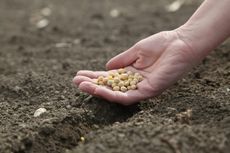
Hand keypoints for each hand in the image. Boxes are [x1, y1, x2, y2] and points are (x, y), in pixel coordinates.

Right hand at [73, 30, 197, 104]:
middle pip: (110, 88)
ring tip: (83, 86)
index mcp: (131, 73)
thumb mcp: (136, 51)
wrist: (181, 43)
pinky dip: (114, 95)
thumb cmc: (161, 44)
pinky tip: (100, 91)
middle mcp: (135, 83)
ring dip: (99, 92)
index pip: (109, 78)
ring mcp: (142, 88)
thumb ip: (122, 60)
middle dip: (92, 85)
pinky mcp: (150, 91)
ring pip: (117, 95)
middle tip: (75, 82)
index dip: (94, 77)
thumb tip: (106, 67)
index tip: (78, 75)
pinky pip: (129, 97)